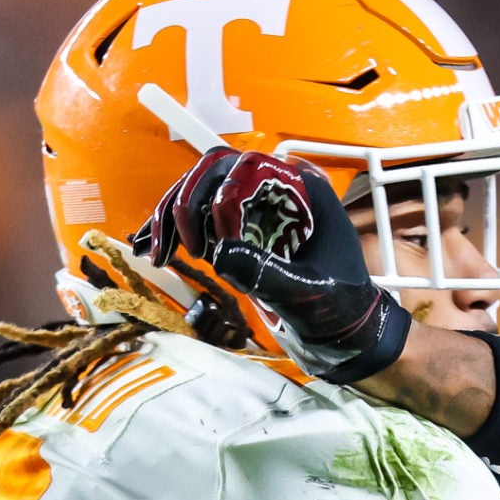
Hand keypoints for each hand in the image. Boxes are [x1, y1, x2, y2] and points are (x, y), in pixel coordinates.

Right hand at [136, 149, 409, 381]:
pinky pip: (203, 217)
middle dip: (184, 204)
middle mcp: (279, 189)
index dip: (216, 192)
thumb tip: (220, 253)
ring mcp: (259, 208)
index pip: (246, 166)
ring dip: (173, 218)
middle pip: (215, 173)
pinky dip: (176, 230)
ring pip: (203, 192)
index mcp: (303, 190)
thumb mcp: (307, 292)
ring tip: (157, 253)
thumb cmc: (341, 309)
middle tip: (170, 247)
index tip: (206, 240)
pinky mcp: (245, 230)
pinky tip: (151, 246)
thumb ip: (267, 273)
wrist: (348, 333)